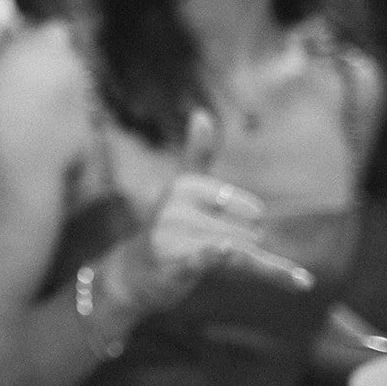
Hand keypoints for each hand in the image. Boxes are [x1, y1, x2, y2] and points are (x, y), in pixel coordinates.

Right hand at [102, 110, 313, 317]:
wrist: (135, 273)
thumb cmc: (168, 227)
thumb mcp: (183, 188)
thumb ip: (197, 153)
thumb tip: (202, 112)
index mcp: (184, 186)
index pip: (241, 205)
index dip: (246, 219)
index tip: (231, 224)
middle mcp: (177, 207)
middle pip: (243, 231)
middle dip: (242, 246)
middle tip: (210, 250)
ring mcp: (174, 236)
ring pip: (237, 251)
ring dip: (251, 267)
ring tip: (241, 270)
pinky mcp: (173, 263)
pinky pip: (202, 258)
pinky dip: (215, 255)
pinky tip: (224, 248)